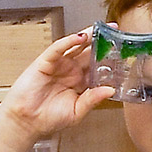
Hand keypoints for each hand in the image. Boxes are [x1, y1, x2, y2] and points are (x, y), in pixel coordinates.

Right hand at [0, 30, 114, 140]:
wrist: (27, 123)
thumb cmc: (50, 118)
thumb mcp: (77, 111)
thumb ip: (93, 99)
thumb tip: (111, 90)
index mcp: (81, 81)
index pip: (98, 65)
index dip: (110, 57)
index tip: (124, 50)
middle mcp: (71, 70)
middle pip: (89, 52)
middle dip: (102, 41)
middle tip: (116, 30)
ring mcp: (59, 65)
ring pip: (75, 46)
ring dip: (87, 36)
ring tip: (101, 29)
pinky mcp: (44, 62)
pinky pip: (57, 49)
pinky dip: (68, 42)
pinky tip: (79, 37)